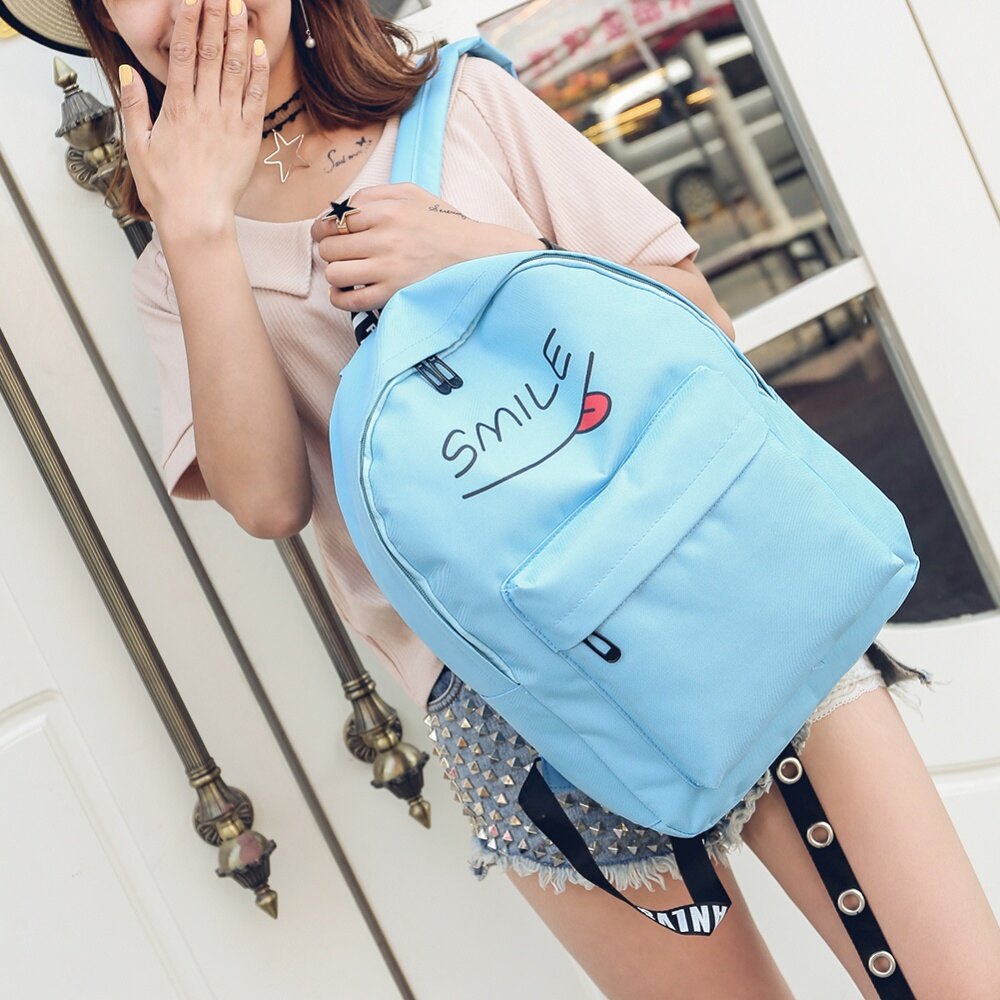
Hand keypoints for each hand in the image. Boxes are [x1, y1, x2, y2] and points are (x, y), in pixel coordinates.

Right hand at [118, 0, 268, 234]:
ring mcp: (229, 122)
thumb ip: (133, 105)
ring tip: (239, 7)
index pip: (182, 54)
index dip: (187, 22)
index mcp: (176, 109)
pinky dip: (258, 72)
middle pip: (210, 54)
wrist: (197, 219)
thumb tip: (127, 68)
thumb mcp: (137, 145)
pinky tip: (260, 48)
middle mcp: (205, 110)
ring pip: (235, 70)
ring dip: (238, 36)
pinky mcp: (248, 137)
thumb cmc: (165, 188)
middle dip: (214, 18)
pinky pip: (255, 98)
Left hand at [310, 182, 537, 312]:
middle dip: (330, 249)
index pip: (334, 220)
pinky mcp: (394, 294)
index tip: (326, 234)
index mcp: (386, 211)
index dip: (324, 228)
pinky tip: (345, 291)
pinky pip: (350, 300)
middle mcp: (385, 239)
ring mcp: (389, 270)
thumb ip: (373, 192)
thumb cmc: (441, 222)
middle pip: (330, 247)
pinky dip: (340, 297)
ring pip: (335, 273)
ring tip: (346, 270)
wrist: (473, 253)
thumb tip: (340, 206)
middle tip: (341, 252)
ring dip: (335, 273)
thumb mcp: (411, 192)